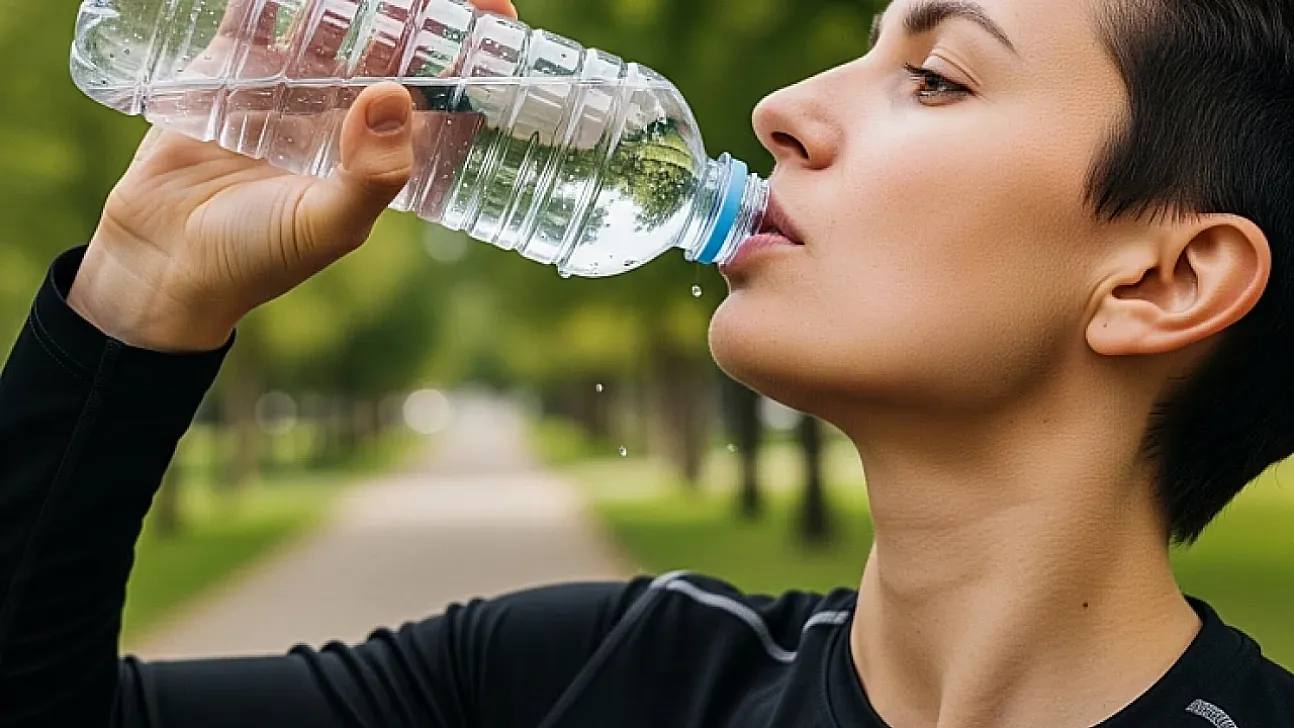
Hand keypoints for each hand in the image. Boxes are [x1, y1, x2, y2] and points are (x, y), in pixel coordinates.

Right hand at [69, 0, 518, 351]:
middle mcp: (347, 111)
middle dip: (423, 10)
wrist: (165, 261)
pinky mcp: (233, 65)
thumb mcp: (328, 225)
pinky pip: (260, 11)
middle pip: (398, 44)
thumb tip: (395, 95)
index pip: (444, 94)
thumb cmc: (258, 258)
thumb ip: (373, 174)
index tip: (500, 14)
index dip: (476, 56)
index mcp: (385, 150)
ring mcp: (293, 85)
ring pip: (338, 19)